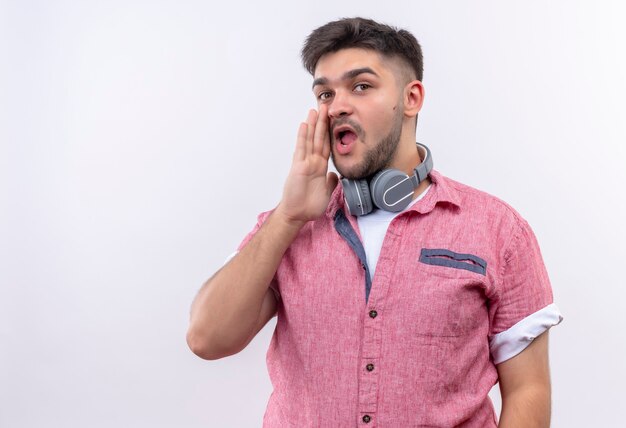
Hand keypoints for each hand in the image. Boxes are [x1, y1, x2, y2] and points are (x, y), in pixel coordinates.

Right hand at [276, 104, 338, 224]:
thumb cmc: (309, 205)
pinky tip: (304, 125)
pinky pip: (301, 149)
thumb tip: (335, 174)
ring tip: (315, 109)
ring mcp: (305, 162)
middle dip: (322, 122)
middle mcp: (312, 162)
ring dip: (313, 124)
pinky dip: (303, 136)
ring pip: (310, 139)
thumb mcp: (326, 192)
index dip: (330, 132)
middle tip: (325, 106)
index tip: (333, 119)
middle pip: (319, 138)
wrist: (298, 214)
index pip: (327, 146)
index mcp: (320, 167)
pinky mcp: (298, 166)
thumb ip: (330, 182)